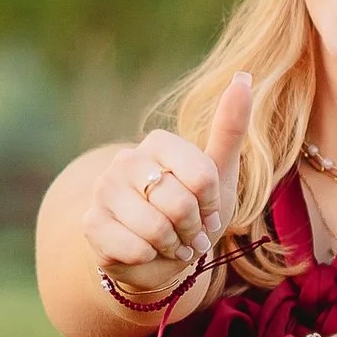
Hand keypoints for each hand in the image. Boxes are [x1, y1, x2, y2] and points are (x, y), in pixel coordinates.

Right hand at [83, 71, 254, 307]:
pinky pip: (135, 249)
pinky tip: (146, 253)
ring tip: (170, 243)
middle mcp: (125, 160)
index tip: (207, 212)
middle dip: (192, 230)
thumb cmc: (192, 213)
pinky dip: (149, 259)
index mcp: (158, 142)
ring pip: (156, 229)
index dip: (211, 205)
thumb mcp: (219, 174)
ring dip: (172, 246)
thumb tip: (245, 77)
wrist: (158, 256)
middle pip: (180, 204)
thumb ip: (229, 128)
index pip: (202, 176)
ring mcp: (103, 190)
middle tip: (187, 233)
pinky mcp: (91, 224)